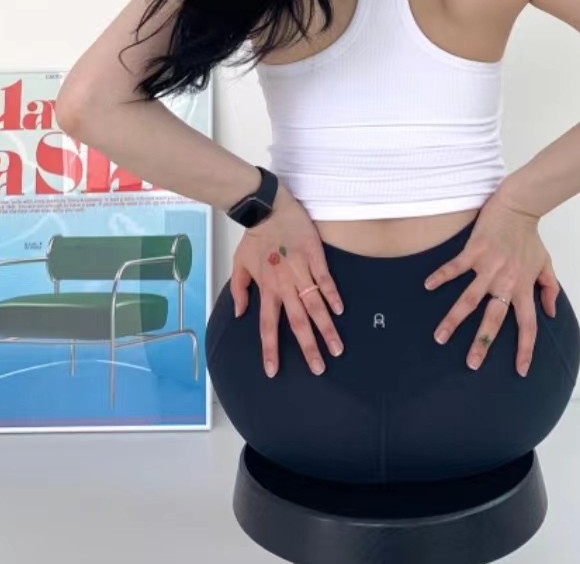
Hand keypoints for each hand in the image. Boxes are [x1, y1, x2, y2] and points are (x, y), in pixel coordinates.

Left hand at [229, 189, 344, 378]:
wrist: (268, 208)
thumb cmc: (254, 236)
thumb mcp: (239, 264)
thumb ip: (239, 290)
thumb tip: (240, 314)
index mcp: (267, 288)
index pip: (268, 326)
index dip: (270, 349)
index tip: (273, 370)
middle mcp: (285, 285)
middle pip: (298, 322)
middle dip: (308, 348)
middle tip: (318, 369)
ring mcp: (301, 271)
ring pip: (315, 306)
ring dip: (326, 329)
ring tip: (336, 348)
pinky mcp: (315, 257)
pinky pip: (325, 280)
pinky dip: (332, 295)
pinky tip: (340, 311)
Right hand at [423, 190, 560, 376]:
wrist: (519, 207)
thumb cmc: (530, 237)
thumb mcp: (546, 264)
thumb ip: (549, 289)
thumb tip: (551, 312)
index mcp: (523, 288)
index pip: (528, 325)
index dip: (526, 349)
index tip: (521, 370)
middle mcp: (506, 282)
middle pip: (493, 320)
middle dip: (482, 343)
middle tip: (471, 365)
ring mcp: (488, 268)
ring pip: (468, 300)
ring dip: (454, 320)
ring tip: (440, 337)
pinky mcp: (474, 252)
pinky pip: (455, 268)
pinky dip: (441, 276)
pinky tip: (428, 286)